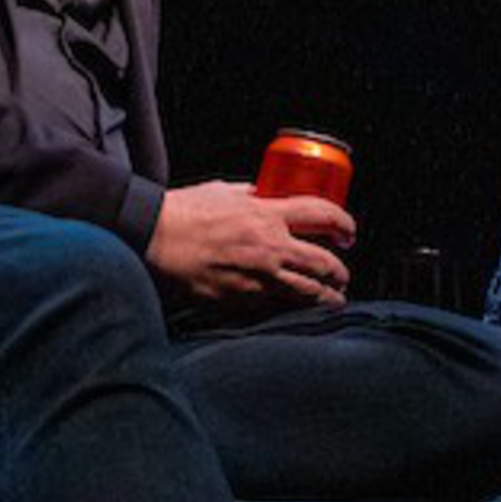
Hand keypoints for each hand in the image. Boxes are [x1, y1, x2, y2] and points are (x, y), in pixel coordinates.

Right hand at [146, 180, 352, 315]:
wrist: (152, 239)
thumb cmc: (183, 213)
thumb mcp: (224, 191)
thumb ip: (251, 194)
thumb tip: (266, 194)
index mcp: (267, 215)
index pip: (323, 215)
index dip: (345, 224)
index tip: (348, 233)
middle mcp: (270, 248)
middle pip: (325, 264)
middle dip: (340, 272)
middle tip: (342, 275)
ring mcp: (258, 278)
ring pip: (309, 294)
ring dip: (326, 298)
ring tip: (332, 299)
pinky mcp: (242, 301)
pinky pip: (277, 308)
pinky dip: (291, 309)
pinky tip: (295, 309)